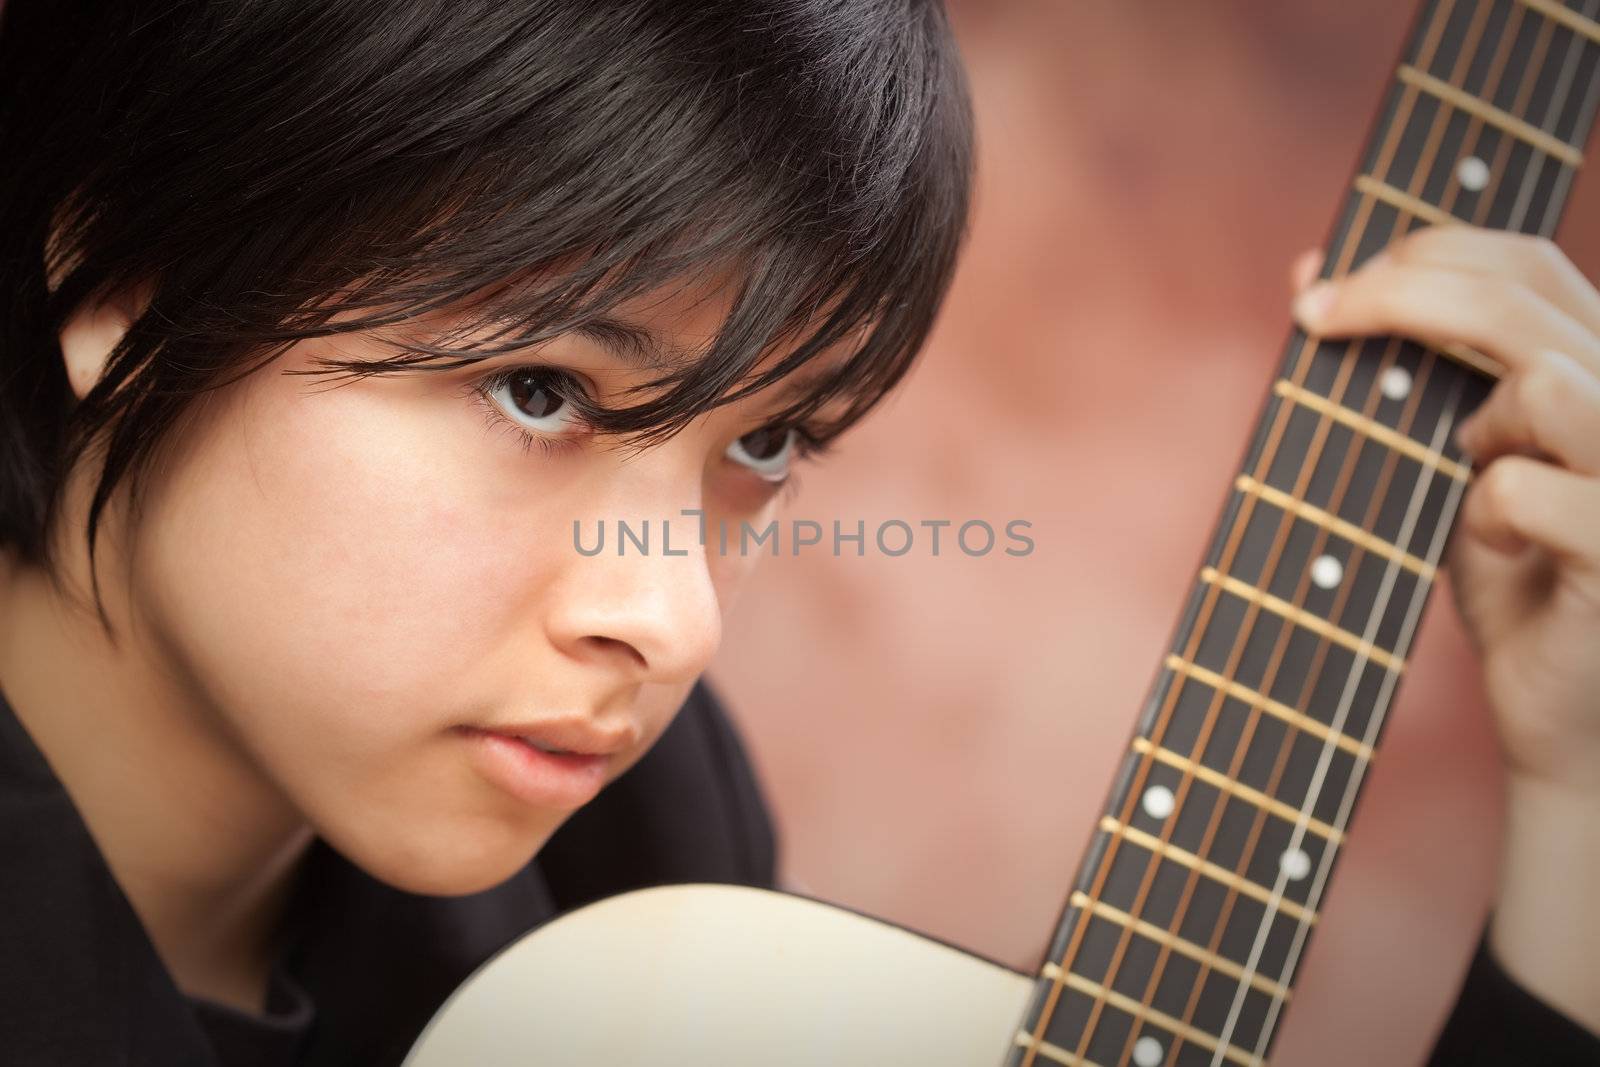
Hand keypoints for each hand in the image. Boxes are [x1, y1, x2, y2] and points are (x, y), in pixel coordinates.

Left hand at [1288, 225, 1599, 1033]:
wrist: (1563, 717)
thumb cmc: (1513, 584)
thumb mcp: (1440, 462)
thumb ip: (1401, 372)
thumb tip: (1308, 270)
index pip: (1527, 263)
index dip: (1425, 252)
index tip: (1321, 289)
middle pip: (1526, 295)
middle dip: (1401, 294)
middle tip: (1316, 318)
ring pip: (1545, 382)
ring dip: (1471, 427)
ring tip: (1471, 477)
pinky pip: (1526, 490)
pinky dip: (1485, 516)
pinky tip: (1505, 554)